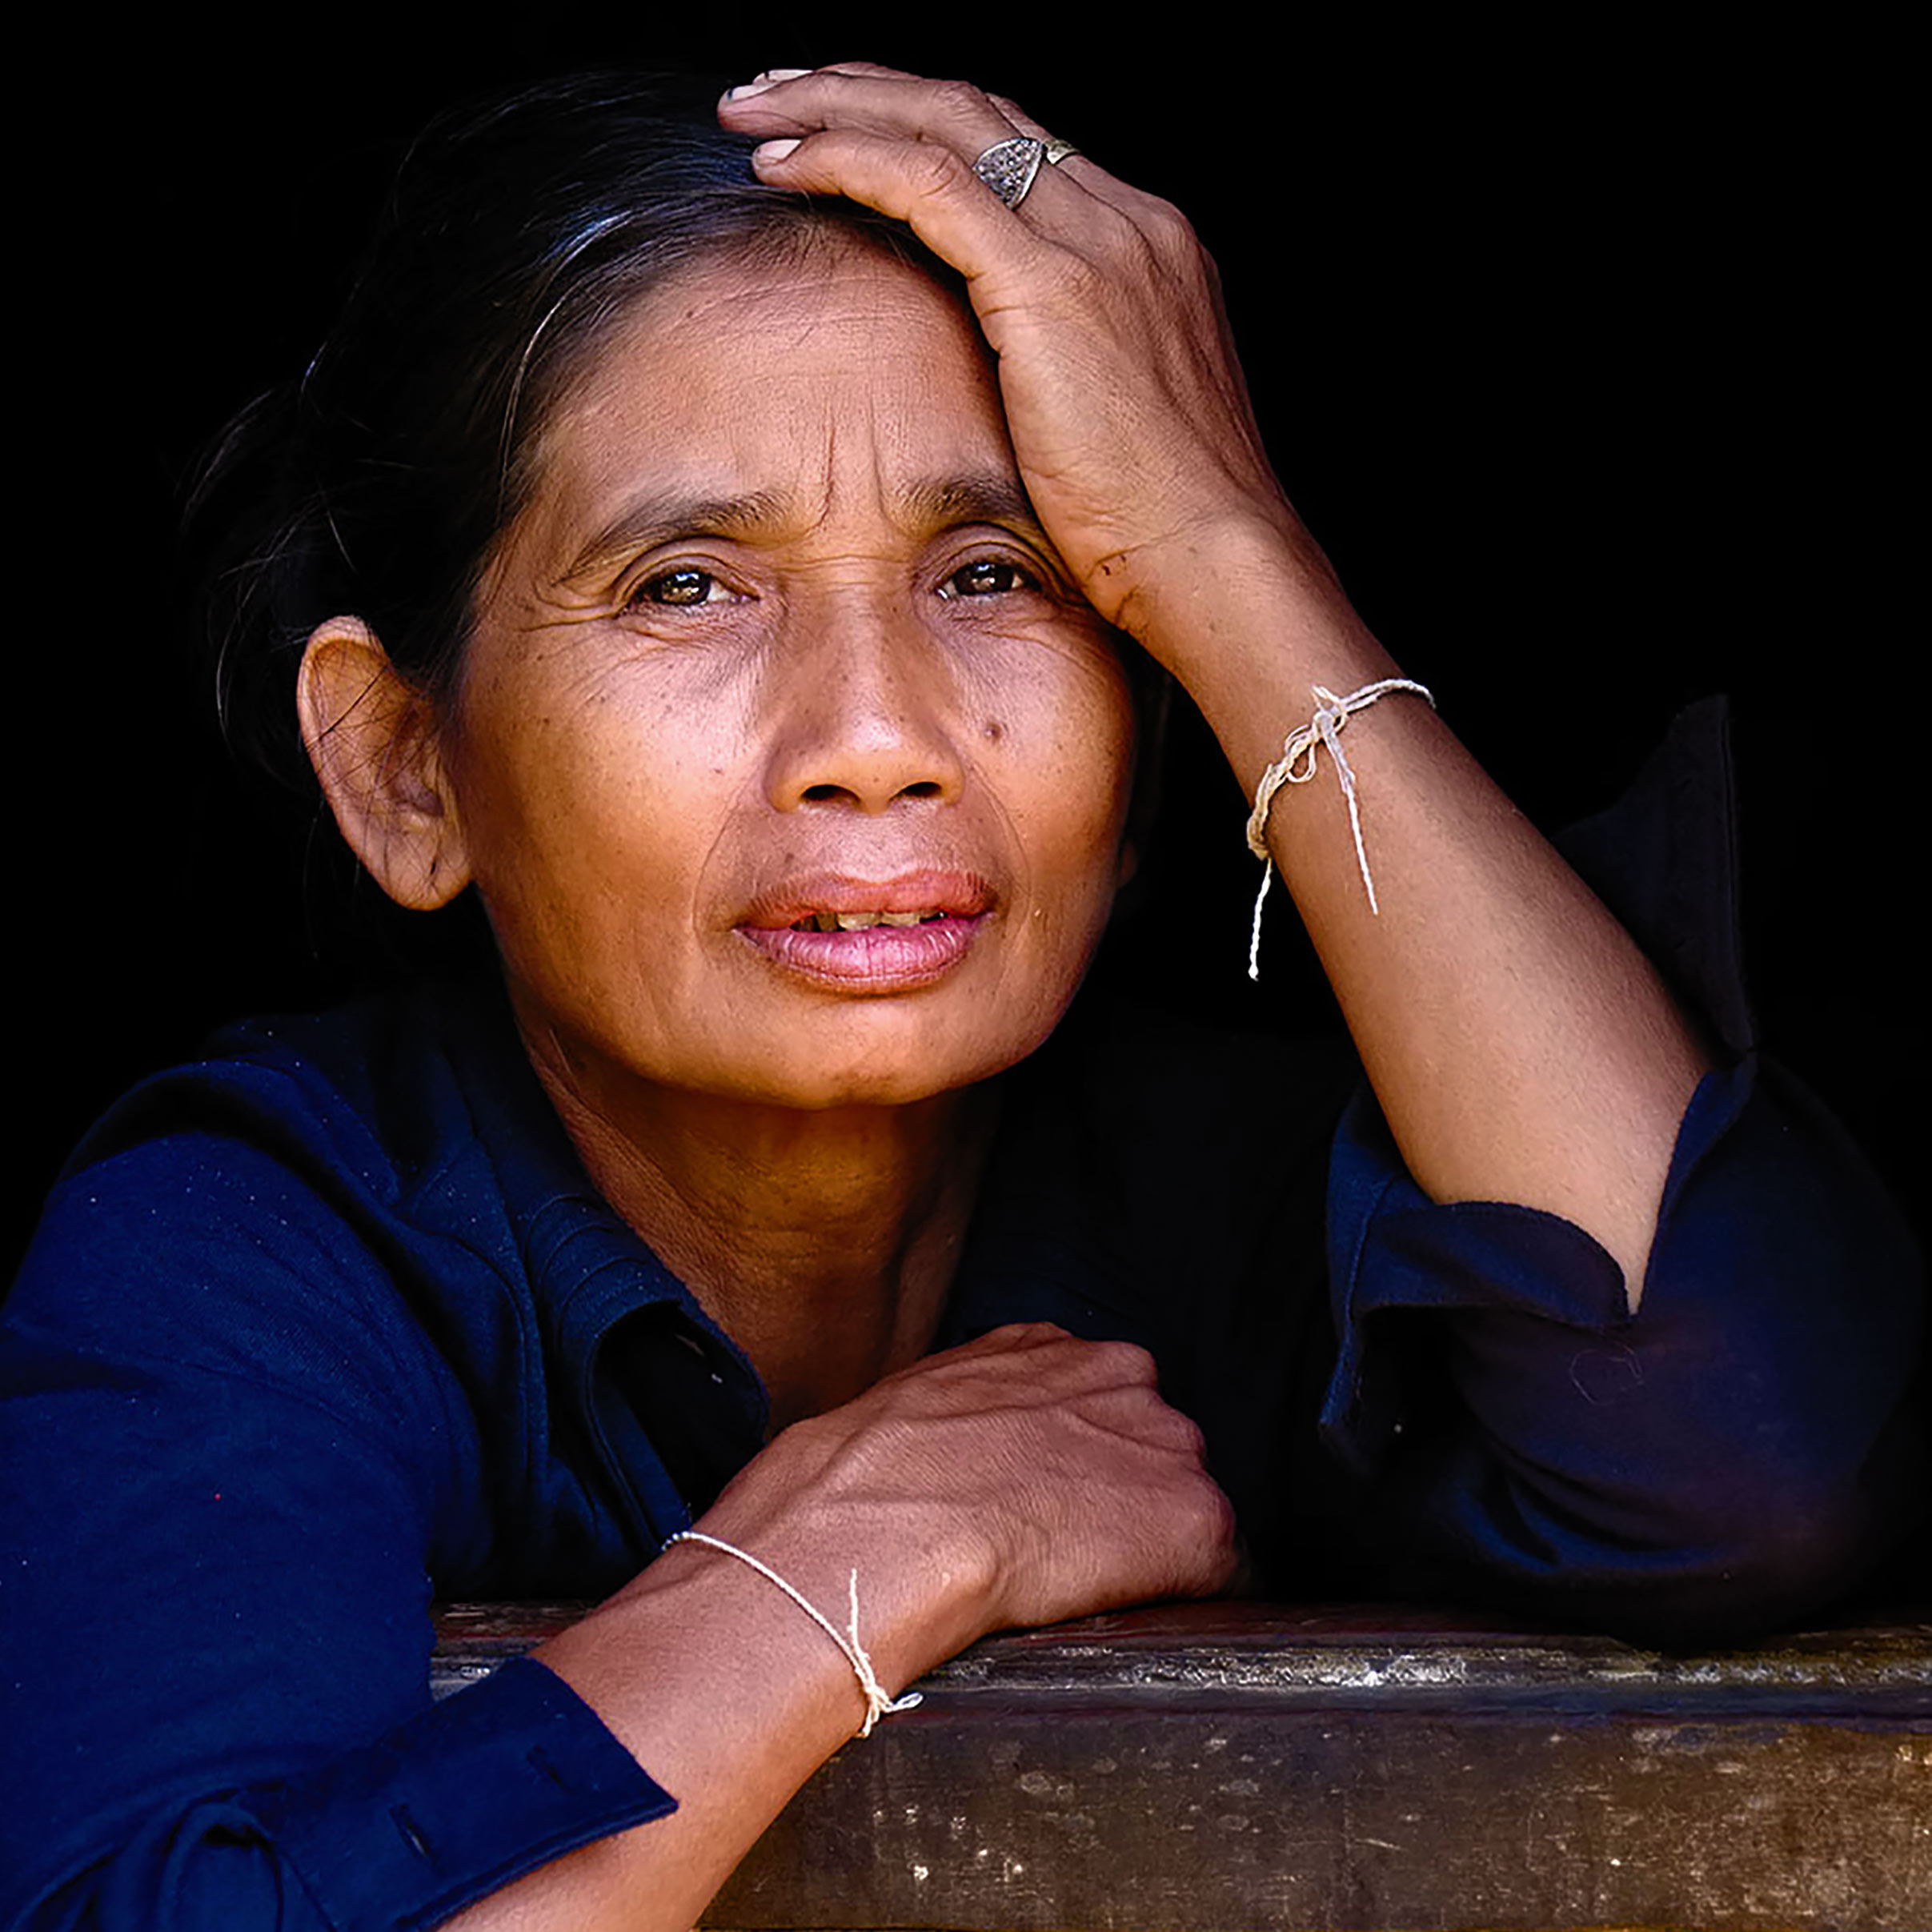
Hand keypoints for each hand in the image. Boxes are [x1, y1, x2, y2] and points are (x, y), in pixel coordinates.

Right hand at [687, 1323, 1238, 1686]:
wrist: (878, 1533)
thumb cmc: (866, 1481)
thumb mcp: (920, 1404)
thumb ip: (978, 1411)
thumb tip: (971, 1463)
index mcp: (1055, 1348)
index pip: (1099, 1407)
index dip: (1078, 1467)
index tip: (1053, 1505)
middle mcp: (1126, 1379)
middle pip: (1153, 1452)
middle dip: (1124, 1500)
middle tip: (1067, 1553)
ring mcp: (1167, 1446)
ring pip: (1187, 1509)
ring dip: (1155, 1551)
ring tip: (1087, 1592)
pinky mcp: (1197, 1522)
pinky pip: (1220, 1575)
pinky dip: (1186, 1604)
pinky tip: (1128, 1620)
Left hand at [717, 63, 1316, 651]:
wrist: (1217, 564)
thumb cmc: (1166, 527)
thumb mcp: (1118, 424)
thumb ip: (1069, 370)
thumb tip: (1006, 387)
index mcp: (1150, 248)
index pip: (1019, 147)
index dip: (922, 123)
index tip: (844, 126)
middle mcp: (1130, 220)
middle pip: (977, 108)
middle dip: (864, 86)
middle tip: (774, 89)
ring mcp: (1097, 243)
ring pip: (944, 122)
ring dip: (835, 105)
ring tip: (753, 109)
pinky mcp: (1050, 286)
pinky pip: (925, 183)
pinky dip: (846, 160)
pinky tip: (782, 166)